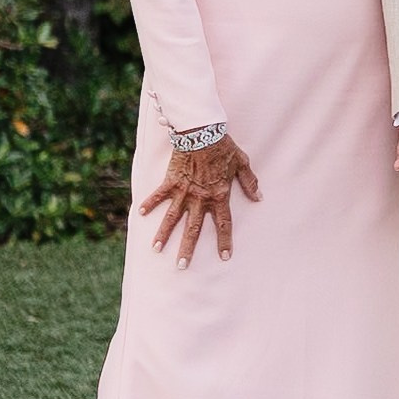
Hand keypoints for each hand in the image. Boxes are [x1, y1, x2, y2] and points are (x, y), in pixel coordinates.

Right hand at [138, 132, 261, 267]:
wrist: (203, 132)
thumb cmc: (224, 147)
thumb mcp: (242, 164)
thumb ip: (249, 183)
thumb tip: (259, 197)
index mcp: (219, 196)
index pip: (223, 223)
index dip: (224, 241)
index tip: (224, 257)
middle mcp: (200, 198)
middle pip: (193, 229)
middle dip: (187, 248)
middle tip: (182, 266)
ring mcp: (183, 191)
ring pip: (172, 217)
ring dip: (164, 234)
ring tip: (156, 249)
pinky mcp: (170, 181)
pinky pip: (158, 195)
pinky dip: (149, 203)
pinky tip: (140, 213)